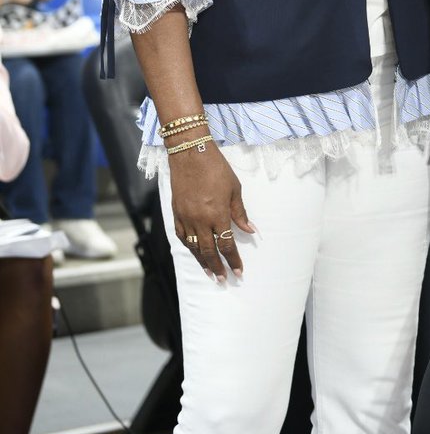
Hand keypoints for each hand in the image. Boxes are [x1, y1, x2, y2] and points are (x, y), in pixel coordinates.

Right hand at [170, 142, 254, 279]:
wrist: (190, 154)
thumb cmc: (216, 168)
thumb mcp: (234, 188)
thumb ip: (240, 212)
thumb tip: (250, 230)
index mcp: (217, 214)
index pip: (227, 244)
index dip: (233, 260)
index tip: (239, 271)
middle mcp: (200, 220)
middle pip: (209, 251)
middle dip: (218, 267)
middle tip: (223, 280)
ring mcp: (186, 218)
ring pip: (194, 247)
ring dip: (202, 262)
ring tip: (210, 273)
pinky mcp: (176, 213)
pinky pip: (182, 236)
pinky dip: (189, 247)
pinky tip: (195, 252)